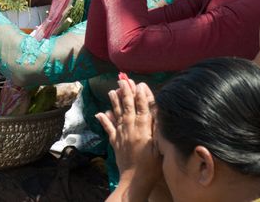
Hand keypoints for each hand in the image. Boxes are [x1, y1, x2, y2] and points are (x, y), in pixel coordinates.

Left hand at [96, 80, 161, 197]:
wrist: (135, 180)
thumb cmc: (152, 165)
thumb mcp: (159, 145)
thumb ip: (157, 128)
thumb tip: (156, 111)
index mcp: (143, 129)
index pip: (142, 107)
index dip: (141, 95)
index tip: (139, 83)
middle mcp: (130, 129)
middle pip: (128, 107)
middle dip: (126, 92)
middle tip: (123, 80)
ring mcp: (121, 135)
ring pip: (117, 114)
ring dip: (114, 102)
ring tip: (111, 90)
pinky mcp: (115, 143)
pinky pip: (109, 129)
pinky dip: (104, 120)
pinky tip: (100, 112)